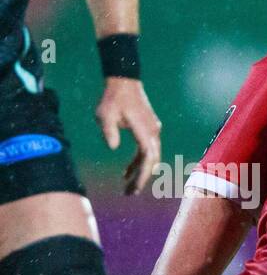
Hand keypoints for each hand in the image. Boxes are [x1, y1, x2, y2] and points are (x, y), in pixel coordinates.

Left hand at [95, 77, 161, 193]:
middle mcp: (153, 133)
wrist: (124, 81)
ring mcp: (153, 131)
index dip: (143, 175)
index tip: (135, 188)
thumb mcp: (105, 114)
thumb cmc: (113, 98)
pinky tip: (127, 170)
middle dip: (142, 179)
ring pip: (149, 157)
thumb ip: (109, 131)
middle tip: (129, 193)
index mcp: (145, 132)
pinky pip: (146, 150)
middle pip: (151, 162)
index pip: (148, 159)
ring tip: (126, 184)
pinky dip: (138, 161)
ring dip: (139, 171)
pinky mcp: (149, 130)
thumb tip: (113, 148)